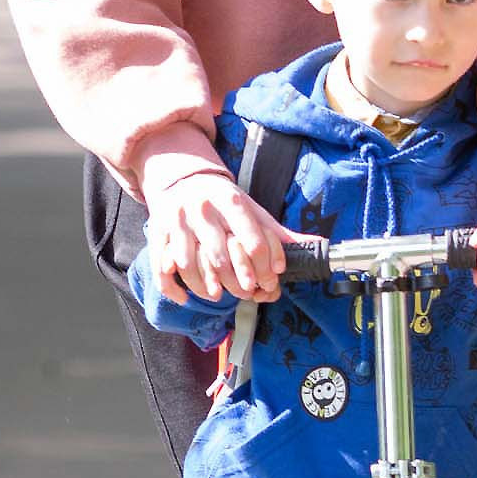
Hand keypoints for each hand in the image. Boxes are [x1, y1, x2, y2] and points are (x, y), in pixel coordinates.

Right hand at [144, 169, 291, 305]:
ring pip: (189, 263)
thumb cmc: (224, 202)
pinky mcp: (158, 234)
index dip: (261, 264)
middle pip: (220, 254)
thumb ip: (279, 233)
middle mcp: (203, 211)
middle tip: (246, 292)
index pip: (250, 237)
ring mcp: (177, 223)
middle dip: (235, 279)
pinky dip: (172, 287)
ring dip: (205, 286)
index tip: (268, 279)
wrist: (183, 181)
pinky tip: (186, 297)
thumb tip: (318, 245)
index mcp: (231, 202)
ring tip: (219, 295)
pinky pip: (161, 267)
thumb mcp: (253, 210)